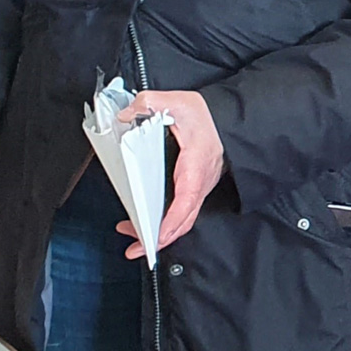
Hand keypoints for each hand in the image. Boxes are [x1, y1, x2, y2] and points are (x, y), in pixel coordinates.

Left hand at [116, 90, 224, 259]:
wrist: (224, 118)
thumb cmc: (206, 116)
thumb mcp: (177, 101)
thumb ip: (149, 103)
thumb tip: (126, 114)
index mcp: (195, 164)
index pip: (186, 200)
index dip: (170, 222)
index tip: (154, 237)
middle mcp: (199, 182)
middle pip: (183, 221)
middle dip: (159, 240)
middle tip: (134, 249)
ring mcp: (198, 188)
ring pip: (182, 220)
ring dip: (159, 234)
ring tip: (132, 237)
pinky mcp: (193, 188)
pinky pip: (181, 213)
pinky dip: (164, 224)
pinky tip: (146, 224)